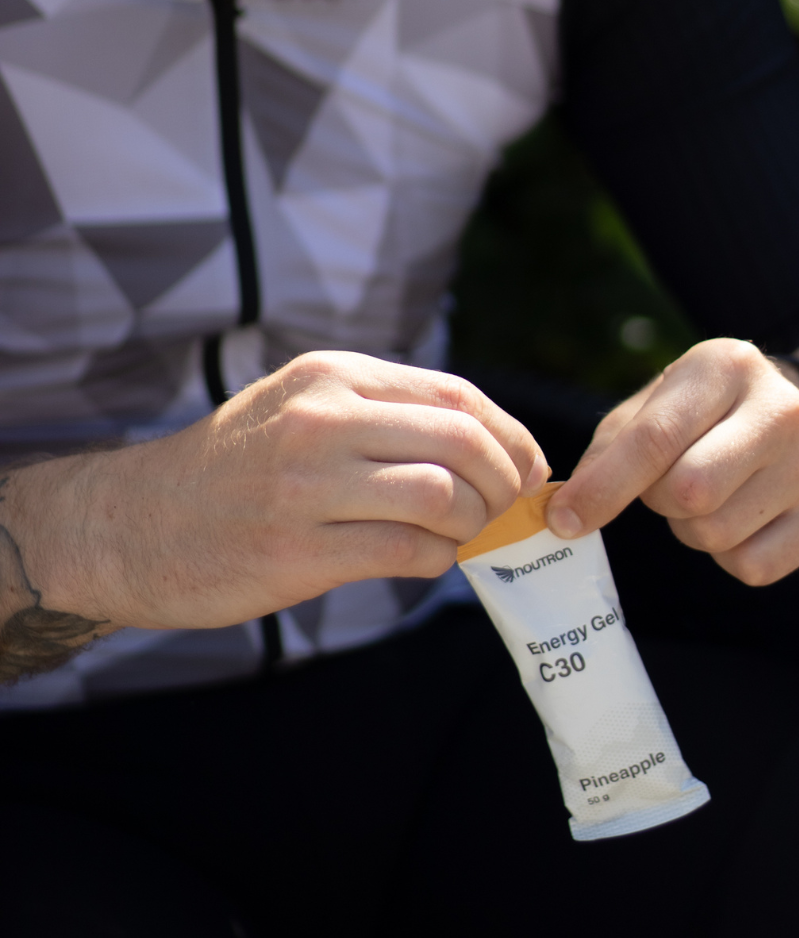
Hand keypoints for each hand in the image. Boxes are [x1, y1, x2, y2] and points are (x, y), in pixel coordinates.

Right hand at [3, 353, 547, 634]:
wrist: (129, 524)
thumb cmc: (234, 468)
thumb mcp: (302, 408)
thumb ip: (385, 417)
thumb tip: (492, 449)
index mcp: (332, 376)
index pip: (457, 395)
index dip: (511, 436)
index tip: (530, 469)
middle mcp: (322, 420)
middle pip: (463, 442)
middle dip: (506, 483)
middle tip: (509, 511)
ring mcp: (306, 486)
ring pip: (442, 497)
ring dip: (472, 526)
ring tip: (461, 537)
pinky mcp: (295, 551)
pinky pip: (406, 553)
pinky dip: (436, 561)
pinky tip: (426, 560)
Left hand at [545, 339, 798, 584]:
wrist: (785, 424)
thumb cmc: (698, 418)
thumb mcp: (650, 411)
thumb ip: (605, 455)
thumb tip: (565, 515)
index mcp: (726, 365)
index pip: (655, 439)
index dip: (603, 487)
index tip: (564, 521)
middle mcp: (782, 405)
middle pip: (690, 493)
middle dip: (660, 502)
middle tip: (668, 486)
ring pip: (718, 534)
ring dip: (693, 530)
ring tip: (711, 496)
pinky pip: (753, 567)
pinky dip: (730, 556)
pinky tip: (742, 517)